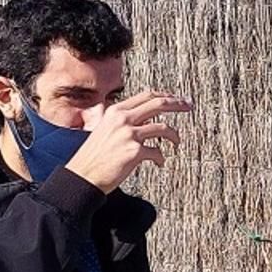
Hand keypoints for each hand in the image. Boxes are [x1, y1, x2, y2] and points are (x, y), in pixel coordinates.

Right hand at [64, 90, 191, 193]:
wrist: (83, 175)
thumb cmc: (92, 156)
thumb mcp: (103, 129)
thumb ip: (120, 121)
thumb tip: (141, 118)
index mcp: (115, 111)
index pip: (145, 96)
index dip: (164, 95)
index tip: (175, 98)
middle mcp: (123, 119)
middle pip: (158, 104)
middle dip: (177, 104)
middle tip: (188, 107)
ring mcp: (129, 135)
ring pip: (163, 127)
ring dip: (174, 136)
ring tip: (176, 143)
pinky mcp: (135, 152)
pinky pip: (157, 152)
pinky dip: (161, 158)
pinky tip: (159, 163)